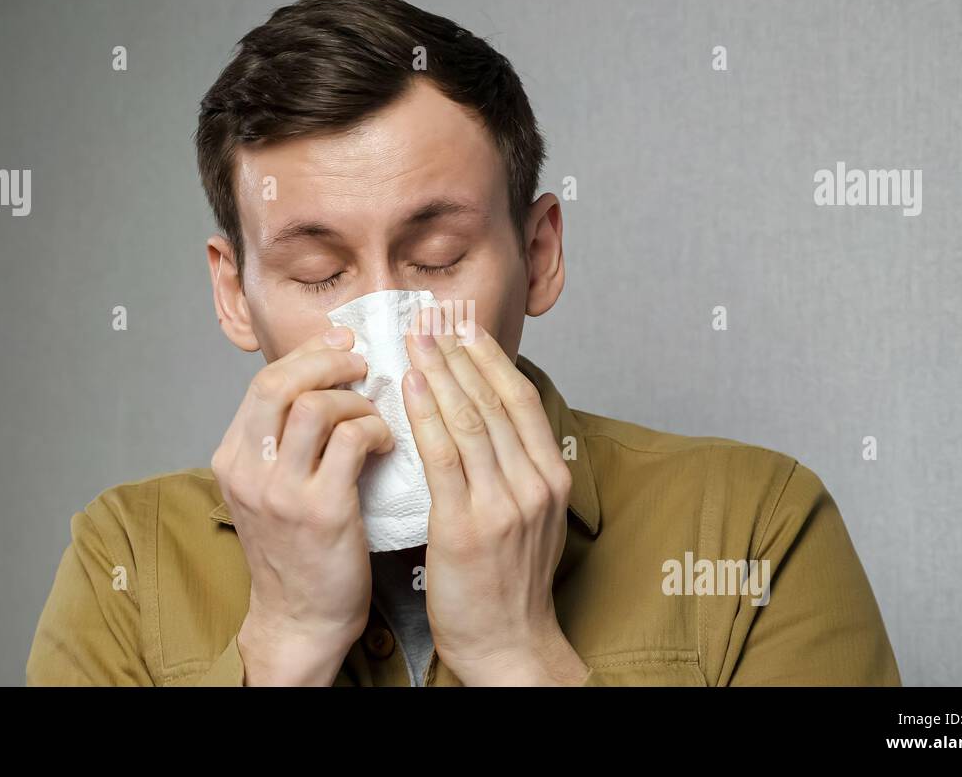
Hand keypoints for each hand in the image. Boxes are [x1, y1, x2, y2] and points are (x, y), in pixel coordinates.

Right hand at [211, 326, 392, 684]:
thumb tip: (326, 376)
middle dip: (327, 359)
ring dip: (355, 399)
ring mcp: (281, 492)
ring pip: (314, 406)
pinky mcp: (320, 511)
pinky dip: (376, 428)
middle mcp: (248, 471)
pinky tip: (387, 442)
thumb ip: (285, 440)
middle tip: (361, 362)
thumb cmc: (299, 550)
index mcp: (233, 459)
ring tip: (374, 414)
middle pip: (278, 383)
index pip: (263, 383)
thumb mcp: (272, 489)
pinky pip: (352, 440)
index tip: (341, 343)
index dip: (307, 355)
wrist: (300, 617)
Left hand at [402, 307, 588, 685]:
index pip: (518, 399)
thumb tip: (485, 423)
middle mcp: (533, 484)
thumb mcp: (528, 518)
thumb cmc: (509, 584)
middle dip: (459, 352)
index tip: (461, 326)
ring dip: (440, 372)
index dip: (488, 357)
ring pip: (470, 420)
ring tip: (414, 339)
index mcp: (550, 477)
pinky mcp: (467, 526)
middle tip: (429, 317)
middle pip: (494, 400)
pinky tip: (410, 388)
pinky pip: (445, 458)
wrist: (509, 644)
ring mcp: (503, 504)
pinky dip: (427, 416)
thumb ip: (514, 470)